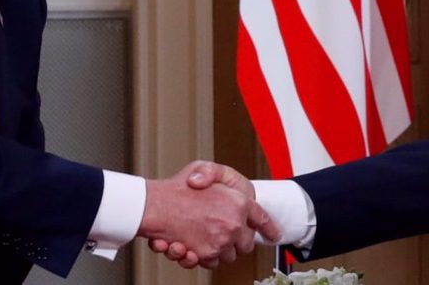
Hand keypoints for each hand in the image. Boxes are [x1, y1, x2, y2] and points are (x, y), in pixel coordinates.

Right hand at [140, 161, 278, 268]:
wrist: (153, 206)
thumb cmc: (175, 188)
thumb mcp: (201, 167)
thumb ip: (215, 174)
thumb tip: (224, 189)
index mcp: (239, 202)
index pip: (262, 219)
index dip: (269, 227)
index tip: (275, 234)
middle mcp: (233, 224)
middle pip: (246, 243)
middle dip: (236, 241)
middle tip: (222, 232)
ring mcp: (220, 241)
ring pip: (228, 255)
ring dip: (218, 250)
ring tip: (202, 238)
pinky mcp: (205, 254)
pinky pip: (211, 262)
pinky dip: (201, 257)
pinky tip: (189, 247)